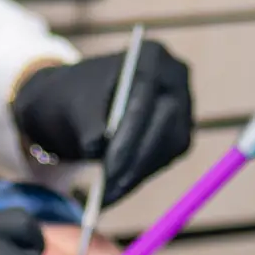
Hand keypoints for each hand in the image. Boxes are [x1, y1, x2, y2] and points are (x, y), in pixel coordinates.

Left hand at [12, 45, 196, 200]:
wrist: (79, 100)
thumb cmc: (73, 96)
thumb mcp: (71, 105)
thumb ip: (85, 122)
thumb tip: (96, 147)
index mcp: (150, 56)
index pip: (143, 99)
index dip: (129, 137)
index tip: (110, 168)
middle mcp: (175, 77)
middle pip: (164, 123)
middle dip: (136, 160)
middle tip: (109, 191)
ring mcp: (183, 104)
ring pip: (168, 146)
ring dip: (139, 174)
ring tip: (107, 197)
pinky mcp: (180, 130)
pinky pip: (166, 157)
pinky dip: (141, 174)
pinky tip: (118, 188)